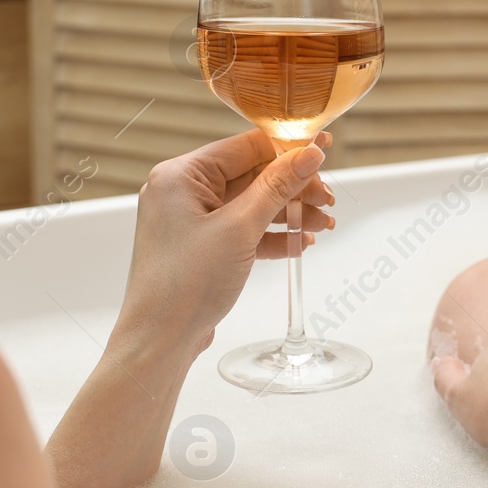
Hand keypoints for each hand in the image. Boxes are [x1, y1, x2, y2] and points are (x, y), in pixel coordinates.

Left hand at [116, 130, 335, 353]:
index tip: (322, 152)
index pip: (244, 147)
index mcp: (180, 175)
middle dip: (292, 188)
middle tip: (327, 199)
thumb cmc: (185, 284)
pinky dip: (271, 236)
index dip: (287, 149)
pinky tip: (299, 243)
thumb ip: (276, 187)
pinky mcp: (201, 247)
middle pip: (251, 175)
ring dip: (288, 213)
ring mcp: (191, 221)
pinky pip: (242, 230)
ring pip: (250, 205)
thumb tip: (308, 154)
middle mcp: (182, 192)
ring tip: (323, 225)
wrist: (160, 340)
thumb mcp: (239, 229)